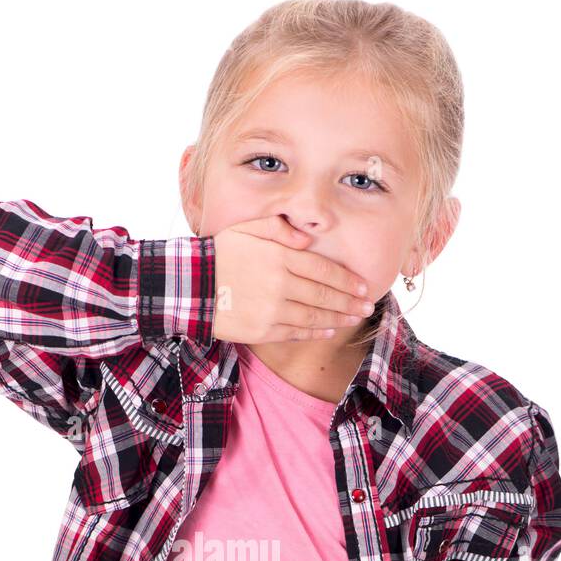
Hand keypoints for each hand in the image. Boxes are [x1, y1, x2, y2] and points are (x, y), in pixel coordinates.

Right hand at [211, 216, 374, 343]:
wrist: (192, 287)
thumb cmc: (220, 254)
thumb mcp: (247, 228)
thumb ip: (279, 228)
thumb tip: (308, 239)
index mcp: (280, 257)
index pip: (324, 270)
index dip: (347, 280)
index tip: (363, 286)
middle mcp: (281, 284)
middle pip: (325, 295)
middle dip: (350, 302)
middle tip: (368, 305)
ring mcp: (273, 310)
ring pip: (315, 316)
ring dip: (338, 319)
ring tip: (355, 319)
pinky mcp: (263, 330)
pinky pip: (296, 333)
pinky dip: (315, 332)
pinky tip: (328, 330)